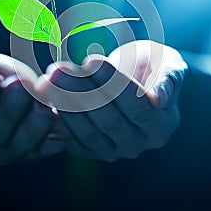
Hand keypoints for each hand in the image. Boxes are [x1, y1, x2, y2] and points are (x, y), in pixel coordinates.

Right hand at [0, 53, 68, 163]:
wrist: (16, 82)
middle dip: (9, 108)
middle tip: (22, 84)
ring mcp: (9, 153)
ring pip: (21, 143)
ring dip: (33, 122)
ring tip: (43, 100)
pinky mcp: (36, 152)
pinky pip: (45, 147)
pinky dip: (52, 135)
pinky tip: (59, 119)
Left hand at [41, 40, 186, 161]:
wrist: (136, 81)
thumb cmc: (152, 68)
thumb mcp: (168, 66)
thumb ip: (168, 80)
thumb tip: (158, 98)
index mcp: (160, 126)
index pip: (137, 106)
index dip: (113, 83)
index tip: (91, 59)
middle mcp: (137, 144)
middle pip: (108, 119)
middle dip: (81, 92)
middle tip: (59, 69)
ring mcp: (112, 150)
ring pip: (86, 129)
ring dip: (64, 103)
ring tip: (47, 78)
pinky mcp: (89, 149)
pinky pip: (71, 136)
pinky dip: (57, 116)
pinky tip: (43, 96)